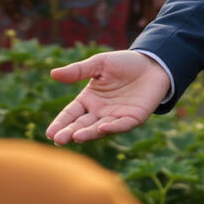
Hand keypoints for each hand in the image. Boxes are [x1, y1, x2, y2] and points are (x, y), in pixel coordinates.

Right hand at [46, 50, 169, 143]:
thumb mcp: (99, 64)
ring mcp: (116, 117)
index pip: (71, 114)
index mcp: (89, 99)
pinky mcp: (133, 118)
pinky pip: (121, 125)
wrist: (153, 63)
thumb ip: (78, 70)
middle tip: (58, 140)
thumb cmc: (124, 63)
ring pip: (99, 128)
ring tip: (75, 137)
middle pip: (81, 125)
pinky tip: (102, 127)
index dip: (61, 123)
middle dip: (69, 133)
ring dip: (88, 133)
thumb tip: (53, 73)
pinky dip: (112, 127)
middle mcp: (100, 112)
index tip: (50, 133)